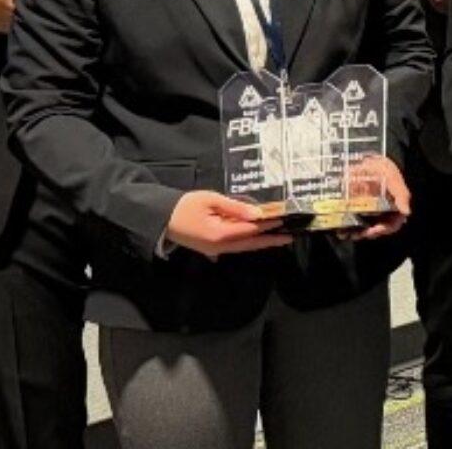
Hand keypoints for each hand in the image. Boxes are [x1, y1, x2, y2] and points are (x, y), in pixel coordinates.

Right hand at [164, 191, 289, 258]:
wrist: (162, 219)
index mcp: (219, 234)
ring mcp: (215, 250)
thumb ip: (234, 207)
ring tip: (279, 238)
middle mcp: (219, 247)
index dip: (267, 224)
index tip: (284, 219)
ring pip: (243, 247)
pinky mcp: (211, 249)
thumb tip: (256, 213)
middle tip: (290, 237)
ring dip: (261, 242)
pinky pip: (234, 247)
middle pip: (250, 244)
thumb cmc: (185, 206)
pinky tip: (259, 240)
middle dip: (270, 240)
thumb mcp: (210, 200)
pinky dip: (248, 243)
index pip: (250, 229)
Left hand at [344, 154, 411, 238]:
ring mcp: (368, 210)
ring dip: (355, 232)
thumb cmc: (382, 168)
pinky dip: (345, 226)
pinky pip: (351, 220)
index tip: (372, 231)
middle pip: (376, 228)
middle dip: (366, 233)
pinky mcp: (355, 208)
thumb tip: (406, 212)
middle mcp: (381, 211)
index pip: (392, 224)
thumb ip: (402, 194)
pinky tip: (339, 228)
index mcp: (393, 207)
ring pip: (363, 227)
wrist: (366, 159)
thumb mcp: (393, 177)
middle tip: (355, 234)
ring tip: (344, 233)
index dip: (384, 229)